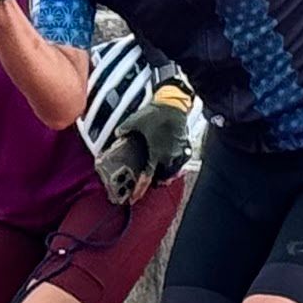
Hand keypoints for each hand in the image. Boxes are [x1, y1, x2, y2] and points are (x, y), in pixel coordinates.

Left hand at [97, 80, 194, 204]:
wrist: (174, 105)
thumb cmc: (155, 114)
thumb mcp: (135, 121)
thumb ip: (124, 130)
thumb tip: (117, 135)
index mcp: (154, 153)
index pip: (146, 176)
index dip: (139, 189)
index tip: (133, 198)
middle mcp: (167, 156)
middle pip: (161, 178)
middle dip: (154, 183)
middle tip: (146, 185)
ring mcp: (178, 153)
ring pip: (172, 172)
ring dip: (165, 176)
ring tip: (158, 177)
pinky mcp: (184, 147)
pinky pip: (180, 163)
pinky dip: (174, 166)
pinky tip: (169, 164)